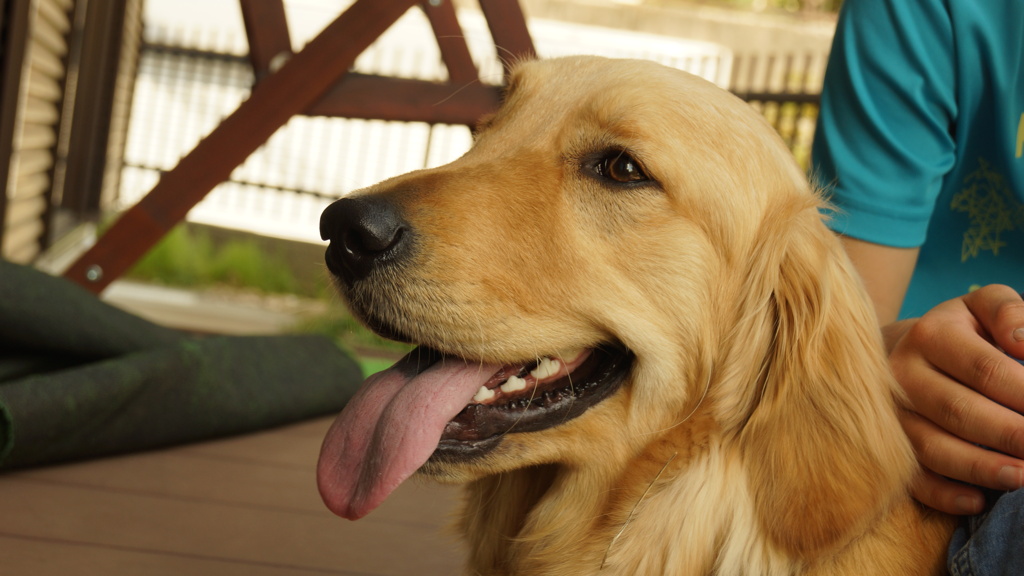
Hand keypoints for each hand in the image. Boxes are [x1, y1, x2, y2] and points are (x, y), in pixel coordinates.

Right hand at [884, 285, 1023, 514]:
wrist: (901, 353)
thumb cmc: (961, 334)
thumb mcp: (982, 308)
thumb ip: (1008, 313)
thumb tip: (1023, 343)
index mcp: (931, 334)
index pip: (985, 369)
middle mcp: (902, 373)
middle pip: (958, 410)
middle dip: (1011, 435)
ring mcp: (890, 413)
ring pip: (930, 446)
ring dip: (980, 468)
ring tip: (1023, 478)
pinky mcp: (887, 444)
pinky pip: (909, 476)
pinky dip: (942, 494)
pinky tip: (977, 501)